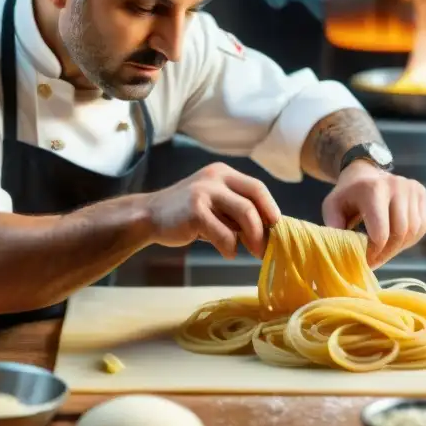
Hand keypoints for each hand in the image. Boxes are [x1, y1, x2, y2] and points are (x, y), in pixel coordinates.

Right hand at [143, 162, 281, 258]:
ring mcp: (204, 192)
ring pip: (244, 214)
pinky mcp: (195, 211)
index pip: (257, 188)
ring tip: (251, 252)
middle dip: (264, 227)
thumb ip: (236, 211)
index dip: (271, 208)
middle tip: (265, 247)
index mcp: (223, 173)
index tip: (276, 228)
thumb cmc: (187, 214)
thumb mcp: (214, 204)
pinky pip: (224, 233)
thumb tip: (268, 230)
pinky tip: (227, 252)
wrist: (149, 216)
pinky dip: (230, 247)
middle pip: (253, 200)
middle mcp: (215, 177)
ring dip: (252, 238)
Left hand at [321, 160, 425, 268]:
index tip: (365, 260)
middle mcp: (397, 186)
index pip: (381, 232)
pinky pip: (422, 226)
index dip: (374, 252)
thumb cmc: (348, 194)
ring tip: (383, 251)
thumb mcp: (332, 206)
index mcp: (373, 189)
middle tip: (375, 260)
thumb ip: (334, 225)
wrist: (365, 172)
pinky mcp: (422, 194)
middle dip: (387, 253)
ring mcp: (412, 189)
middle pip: (400, 233)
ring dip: (398, 247)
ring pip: (413, 232)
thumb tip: (343, 248)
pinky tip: (395, 239)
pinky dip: (410, 238)